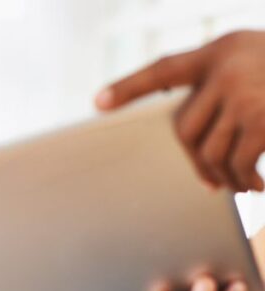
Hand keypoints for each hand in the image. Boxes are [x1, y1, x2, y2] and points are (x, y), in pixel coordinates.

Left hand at [95, 30, 264, 191]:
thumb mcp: (259, 60)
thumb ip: (225, 81)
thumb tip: (193, 135)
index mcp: (221, 49)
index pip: (164, 68)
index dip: (130, 86)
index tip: (97, 102)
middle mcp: (227, 66)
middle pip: (184, 129)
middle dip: (195, 161)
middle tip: (210, 182)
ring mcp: (244, 92)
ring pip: (209, 152)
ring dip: (222, 177)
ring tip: (241, 185)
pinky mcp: (263, 119)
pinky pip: (237, 162)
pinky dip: (244, 181)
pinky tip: (257, 186)